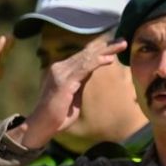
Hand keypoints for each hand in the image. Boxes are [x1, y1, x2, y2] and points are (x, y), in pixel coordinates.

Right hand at [9, 36, 125, 149]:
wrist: (42, 125)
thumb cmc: (58, 115)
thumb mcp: (74, 95)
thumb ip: (80, 82)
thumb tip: (91, 72)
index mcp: (62, 70)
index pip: (83, 56)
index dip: (99, 50)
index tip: (115, 46)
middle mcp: (60, 68)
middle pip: (86, 53)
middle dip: (106, 46)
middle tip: (122, 40)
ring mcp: (61, 73)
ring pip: (87, 58)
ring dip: (106, 51)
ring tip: (121, 45)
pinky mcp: (64, 82)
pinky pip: (84, 68)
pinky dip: (98, 62)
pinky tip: (110, 59)